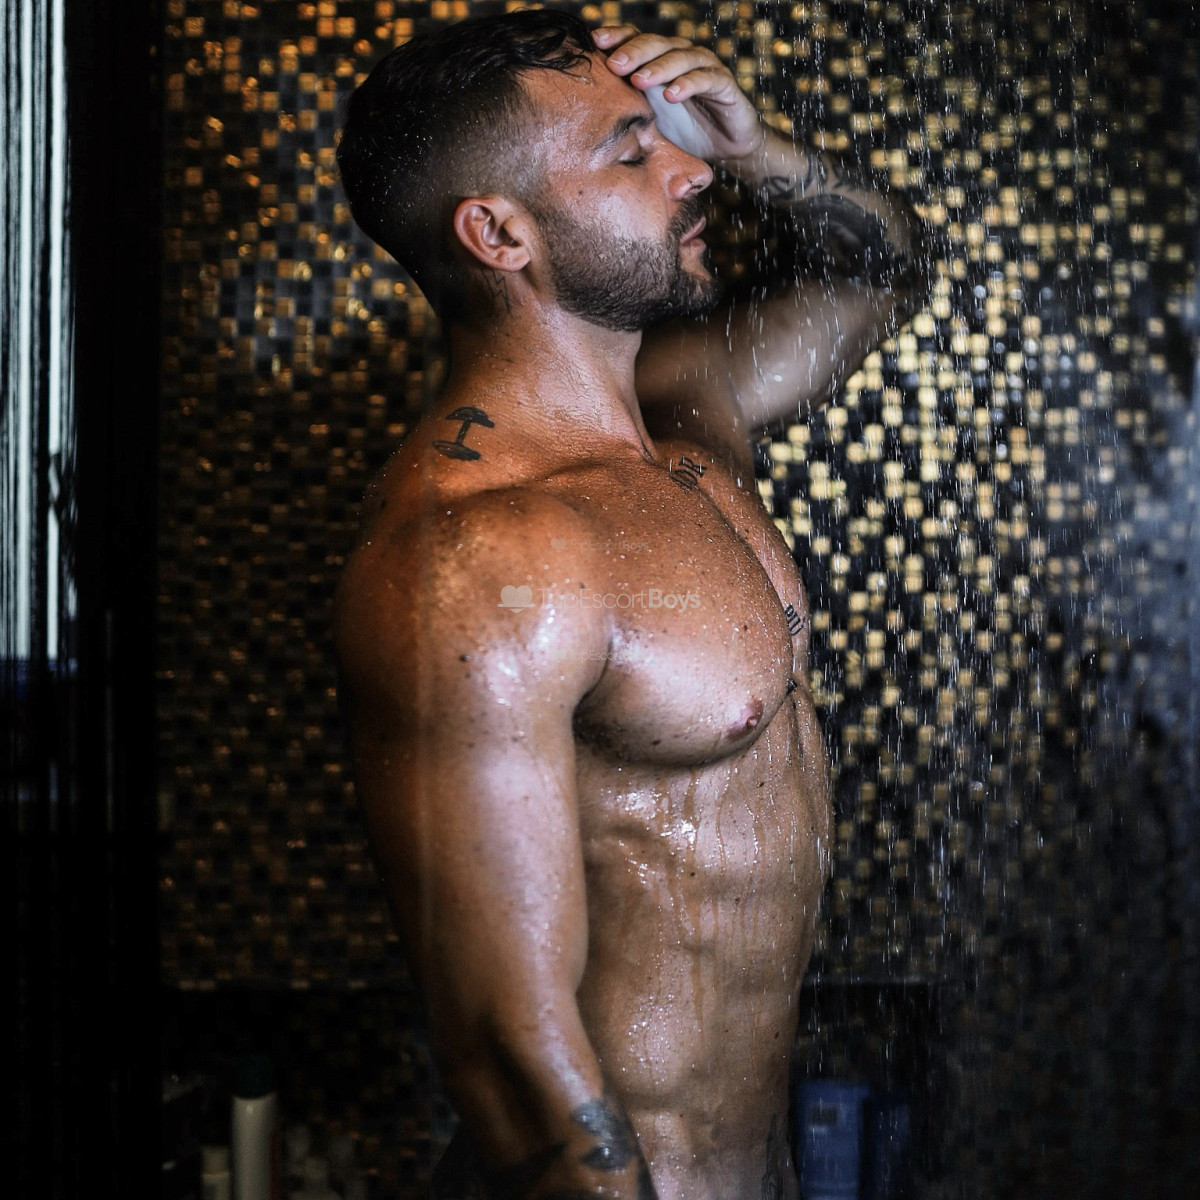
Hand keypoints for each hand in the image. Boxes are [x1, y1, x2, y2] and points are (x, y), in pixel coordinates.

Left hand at [593, 25, 764, 167]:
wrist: (724, 150)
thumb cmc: (682, 132)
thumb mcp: (649, 120)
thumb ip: (627, 107)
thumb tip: (587, 105)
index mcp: (660, 60)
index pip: (637, 39)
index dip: (618, 36)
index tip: (596, 42)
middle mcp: (682, 56)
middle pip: (656, 43)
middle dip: (634, 52)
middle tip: (615, 65)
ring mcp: (704, 67)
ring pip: (680, 57)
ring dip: (658, 67)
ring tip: (639, 80)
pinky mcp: (724, 84)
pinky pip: (705, 79)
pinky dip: (688, 84)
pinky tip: (672, 94)